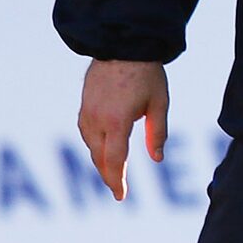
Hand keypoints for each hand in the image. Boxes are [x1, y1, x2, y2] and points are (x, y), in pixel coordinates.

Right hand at [78, 58, 168, 202]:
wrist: (122, 45)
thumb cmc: (146, 74)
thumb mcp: (159, 104)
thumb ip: (157, 133)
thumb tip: (157, 160)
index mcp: (116, 121)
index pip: (115, 160)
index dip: (117, 180)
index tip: (120, 196)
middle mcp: (96, 120)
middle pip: (100, 157)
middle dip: (109, 175)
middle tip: (118, 191)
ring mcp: (86, 112)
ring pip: (91, 146)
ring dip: (101, 161)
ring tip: (113, 173)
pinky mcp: (83, 106)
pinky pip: (86, 133)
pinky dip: (94, 146)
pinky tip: (103, 150)